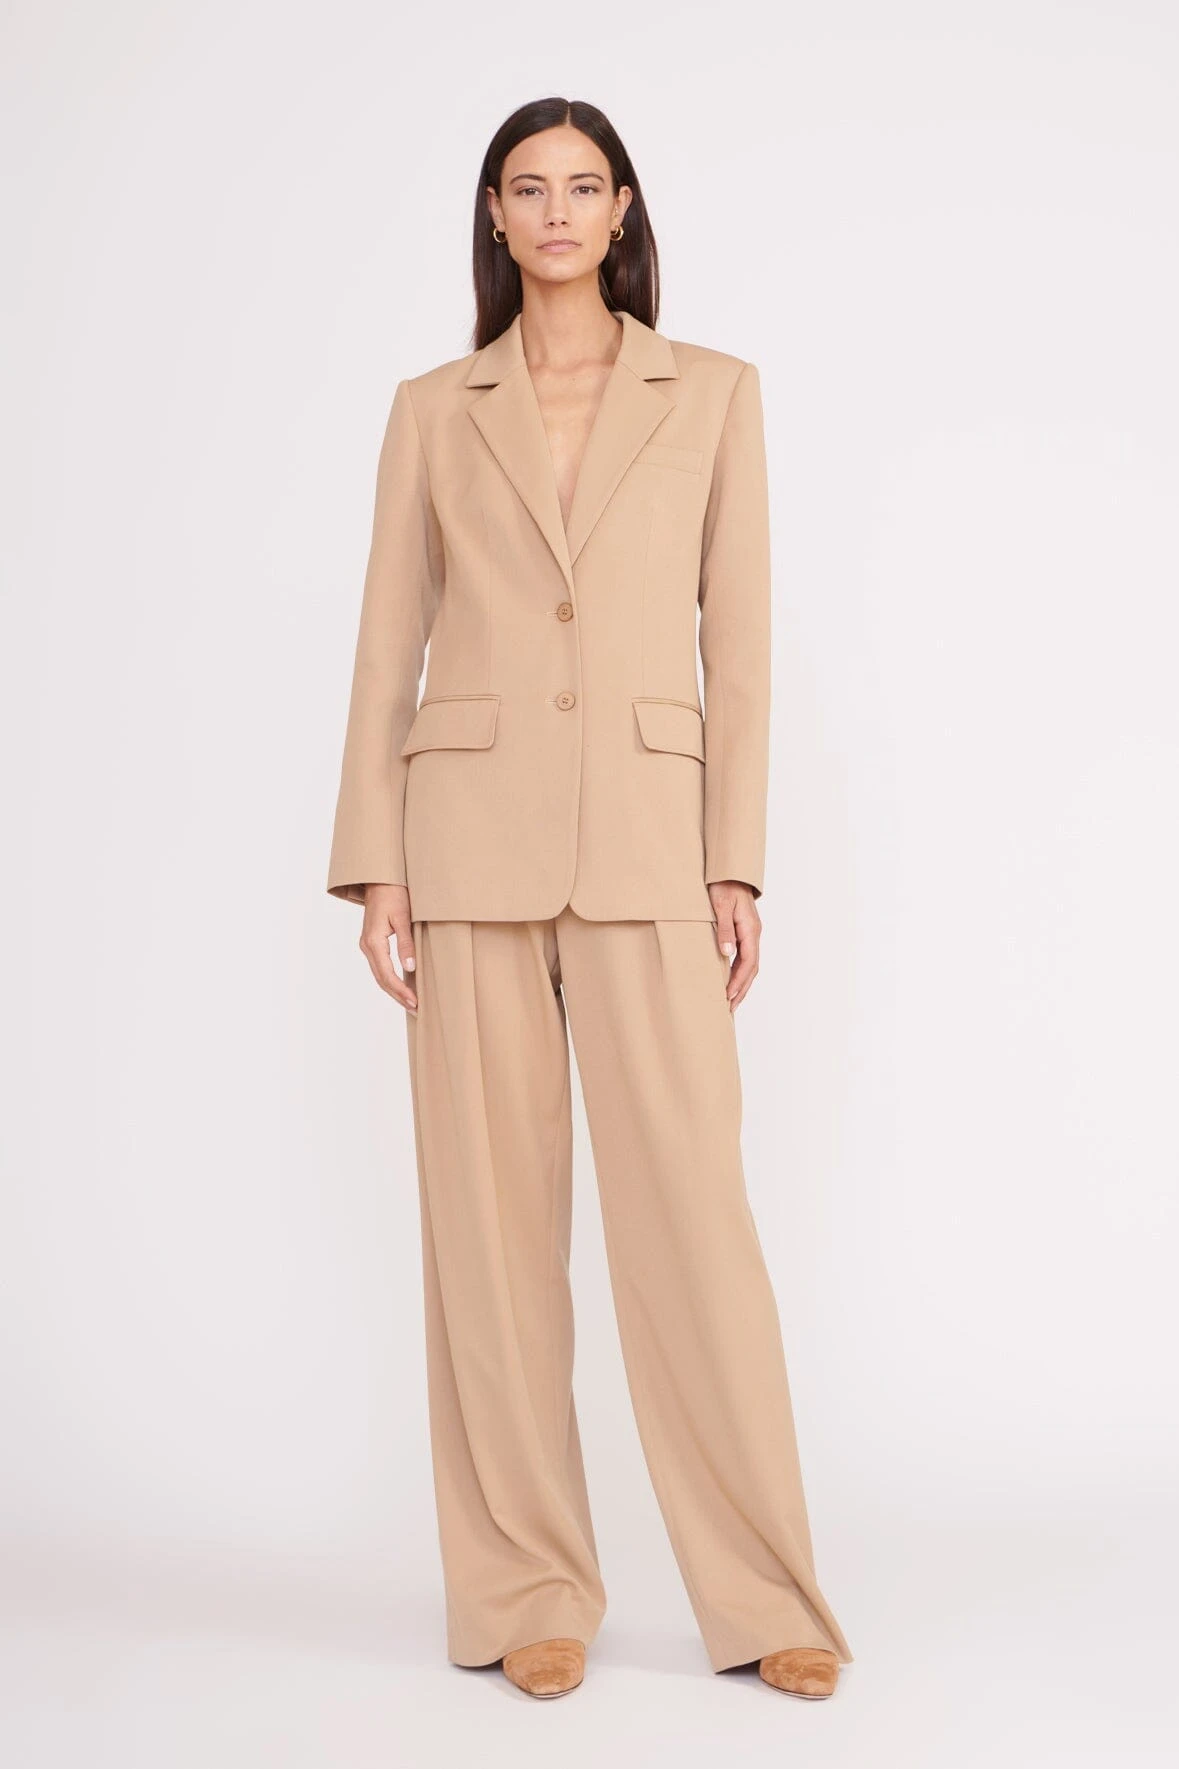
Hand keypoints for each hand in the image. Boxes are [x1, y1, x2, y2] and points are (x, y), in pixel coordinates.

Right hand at [358, 884, 417, 1013]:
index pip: (387, 974)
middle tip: (415, 1009)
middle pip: (381, 979)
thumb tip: (410, 968)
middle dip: (398, 995)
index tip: (415, 1002)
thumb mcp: (403, 918)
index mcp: (373, 941)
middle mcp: (367, 946)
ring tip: (410, 1002)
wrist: (380, 879)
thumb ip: (406, 944)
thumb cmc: (394, 894)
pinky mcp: (372, 943)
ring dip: (394, 990)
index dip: (401, 990)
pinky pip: (380, 966)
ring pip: (380, 975)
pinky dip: (391, 979)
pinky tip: (403, 985)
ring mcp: (368, 945)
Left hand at [708, 880, 760, 1010]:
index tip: (727, 997)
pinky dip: (738, 973)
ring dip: (741, 985)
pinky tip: (730, 981)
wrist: (729, 870)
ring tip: (731, 1003)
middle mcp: (753, 934)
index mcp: (750, 930)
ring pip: (749, 965)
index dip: (738, 982)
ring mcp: (750, 933)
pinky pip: (745, 958)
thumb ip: (724, 929)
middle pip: (751, 969)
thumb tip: (727, 953)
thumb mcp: (720, 906)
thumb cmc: (723, 885)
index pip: (747, 963)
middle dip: (741, 990)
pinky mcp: (744, 932)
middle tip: (729, 1009)